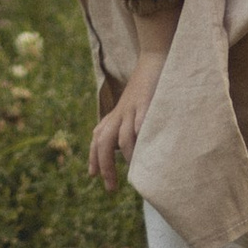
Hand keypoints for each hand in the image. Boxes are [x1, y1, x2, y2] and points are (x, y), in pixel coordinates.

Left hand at [88, 47, 168, 191]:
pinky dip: (140, 129)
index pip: (98, 140)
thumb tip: (124, 150)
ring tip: (133, 171)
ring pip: (123, 135)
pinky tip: (143, 142)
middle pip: (105, 142)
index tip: (92, 176)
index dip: (94, 158)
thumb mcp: (130, 109)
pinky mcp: (147, 100)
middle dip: (105, 165)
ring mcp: (132, 107)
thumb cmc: (144, 89)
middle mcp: (120, 114)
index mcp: (115, 116)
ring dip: (127, 155)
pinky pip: (141, 117)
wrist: (154, 59)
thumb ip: (124, 127)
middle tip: (110, 187)